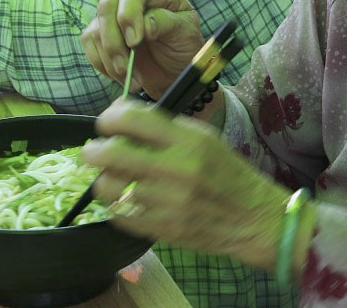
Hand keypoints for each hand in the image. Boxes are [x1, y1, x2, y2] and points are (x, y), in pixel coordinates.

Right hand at [81, 0, 203, 98]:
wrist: (176, 70)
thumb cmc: (185, 46)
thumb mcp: (185, 33)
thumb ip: (166, 23)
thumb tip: (145, 25)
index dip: (129, 14)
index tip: (134, 41)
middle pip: (107, 8)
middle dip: (114, 42)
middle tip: (127, 67)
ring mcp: (115, 17)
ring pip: (96, 31)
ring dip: (111, 61)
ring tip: (133, 81)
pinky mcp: (103, 35)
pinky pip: (91, 46)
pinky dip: (103, 65)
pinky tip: (122, 77)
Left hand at [82, 99, 289, 270]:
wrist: (253, 218)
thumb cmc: (227, 172)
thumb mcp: (204, 138)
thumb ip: (165, 128)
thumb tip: (121, 117)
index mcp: (188, 139)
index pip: (130, 119)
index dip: (109, 118)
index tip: (107, 123)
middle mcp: (177, 167)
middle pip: (110, 153)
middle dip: (93, 150)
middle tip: (95, 151)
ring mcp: (168, 201)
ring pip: (108, 186)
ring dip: (105, 180)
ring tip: (115, 178)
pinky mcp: (163, 229)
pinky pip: (118, 215)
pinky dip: (116, 206)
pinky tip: (127, 201)